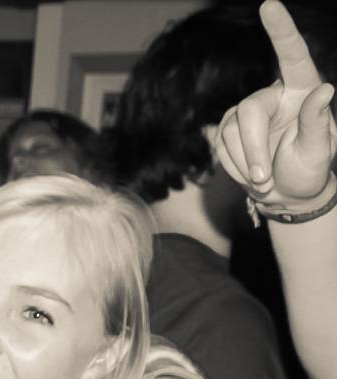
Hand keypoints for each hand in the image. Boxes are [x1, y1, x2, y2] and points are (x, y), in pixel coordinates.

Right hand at [213, 1, 336, 210]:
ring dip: (245, 163)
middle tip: (264, 180)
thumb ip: (318, 122)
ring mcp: (246, 111)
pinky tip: (251, 174)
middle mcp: (274, 94)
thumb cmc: (309, 170)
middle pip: (249, 112)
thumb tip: (325, 89)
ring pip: (231, 131)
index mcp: (304, 90)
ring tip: (264, 180)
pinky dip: (234, 166)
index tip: (269, 4)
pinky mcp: (226, 128)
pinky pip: (219, 145)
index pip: (293, 56)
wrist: (285, 194)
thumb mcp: (320, 152)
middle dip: (253, 149)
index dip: (281, 30)